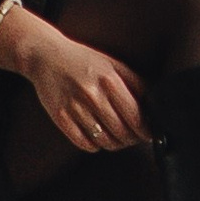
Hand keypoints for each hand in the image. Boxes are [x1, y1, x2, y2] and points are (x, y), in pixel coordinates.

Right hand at [0, 5, 149, 153]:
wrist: (46, 55)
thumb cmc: (82, 60)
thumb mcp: (113, 64)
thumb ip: (135, 84)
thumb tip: (153, 107)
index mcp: (109, 79)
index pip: (135, 117)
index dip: (145, 131)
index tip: (148, 133)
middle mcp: (92, 94)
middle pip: (122, 133)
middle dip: (131, 139)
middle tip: (133, 136)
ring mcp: (75, 107)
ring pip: (105, 141)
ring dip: (115, 143)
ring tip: (116, 136)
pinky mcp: (61, 118)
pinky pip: (85, 144)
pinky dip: (95, 145)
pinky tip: (96, 135)